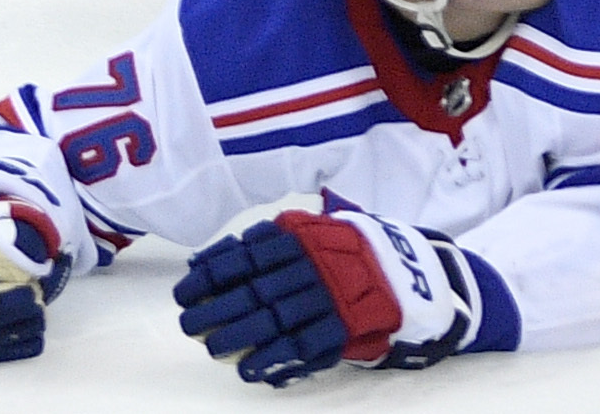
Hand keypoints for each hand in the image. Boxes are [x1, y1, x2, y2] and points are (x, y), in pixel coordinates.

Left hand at [173, 202, 483, 381]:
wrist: (413, 272)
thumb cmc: (351, 253)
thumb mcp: (315, 231)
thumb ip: (270, 239)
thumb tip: (210, 255)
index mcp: (304, 237)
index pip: (249, 255)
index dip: (213, 273)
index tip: (186, 289)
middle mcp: (315, 264)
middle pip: (257, 288)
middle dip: (217, 307)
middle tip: (188, 324)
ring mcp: (332, 296)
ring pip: (277, 317)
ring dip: (239, 334)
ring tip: (212, 348)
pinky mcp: (347, 326)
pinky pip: (305, 344)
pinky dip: (275, 357)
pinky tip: (250, 368)